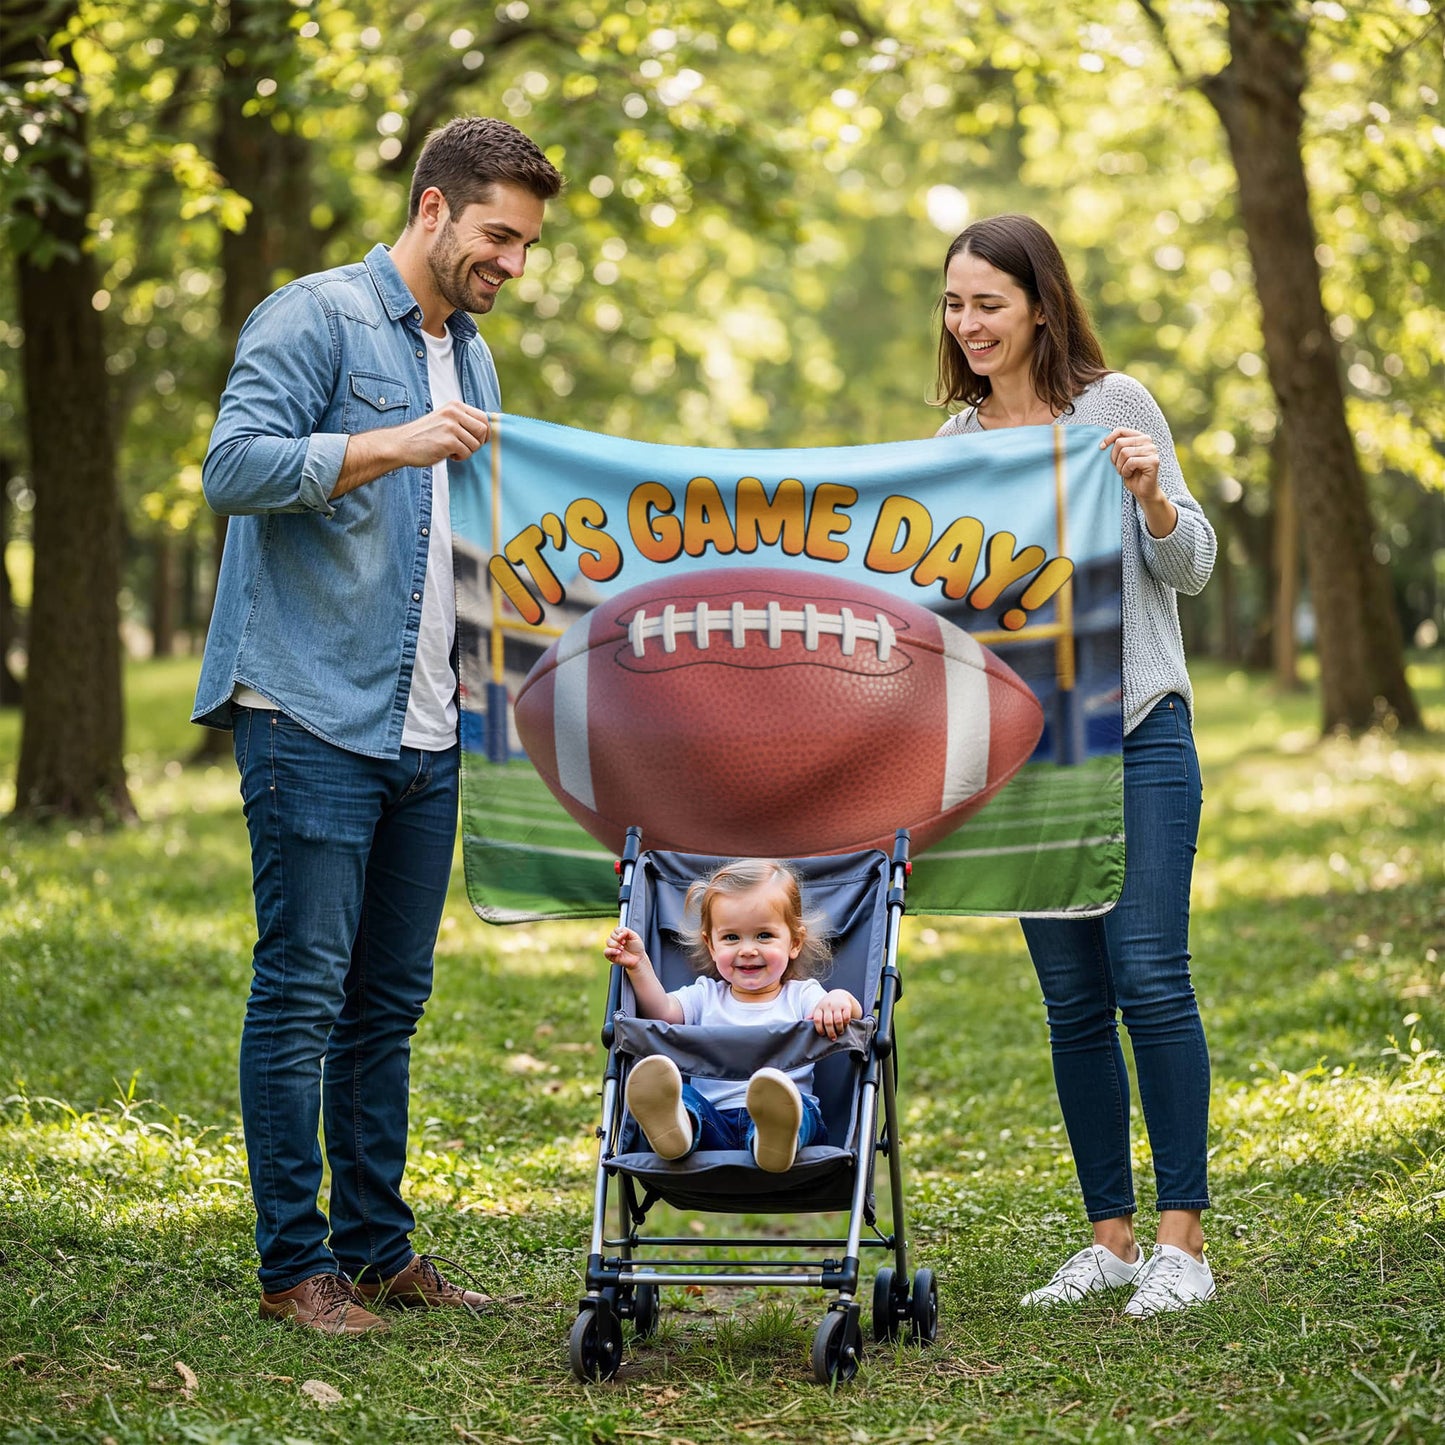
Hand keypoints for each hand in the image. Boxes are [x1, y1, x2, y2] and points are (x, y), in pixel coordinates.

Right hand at [333, 401, 490, 497]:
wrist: (401, 444)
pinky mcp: (448, 441)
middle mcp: (454, 413)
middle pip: (483, 430)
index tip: (475, 440)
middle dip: (478, 442)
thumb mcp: (444, 420)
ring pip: (476, 444)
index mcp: (455, 406)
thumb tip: (487, 431)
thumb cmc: (424, 435)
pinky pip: (466, 453)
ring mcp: (451, 426)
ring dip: (466, 451)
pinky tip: (447, 454)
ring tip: (451, 450)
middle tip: (464, 447)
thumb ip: (462, 421)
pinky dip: (459, 457)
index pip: (483, 417)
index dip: (484, 432)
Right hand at [604, 927, 646, 970]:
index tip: (625, 938)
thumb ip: (626, 930)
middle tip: (624, 943)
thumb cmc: (637, 948)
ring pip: (608, 941)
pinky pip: (606, 951)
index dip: (620, 932)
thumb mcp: (634, 935)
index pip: (615, 930)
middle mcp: (615, 941)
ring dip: (616, 944)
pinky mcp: (610, 956)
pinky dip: (612, 951)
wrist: (638, 959)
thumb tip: (619, 935)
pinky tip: (619, 952)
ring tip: (622, 949)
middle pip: (611, 935)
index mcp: (620, 935)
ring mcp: (612, 948)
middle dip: (618, 939)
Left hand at [812, 990, 856, 1040]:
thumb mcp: (818, 1009)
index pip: (817, 1019)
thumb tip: (804, 1022)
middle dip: (830, 1032)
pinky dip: (846, 1023)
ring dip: (839, 1029)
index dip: (819, 1029)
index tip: (822, 1034)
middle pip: (828, 1022)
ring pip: (838, 1020)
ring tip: (839, 1033)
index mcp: (819, 1008)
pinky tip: (845, 1025)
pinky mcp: (846, 1006)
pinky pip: (846, 1017)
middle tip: (832, 1038)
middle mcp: (828, 1006)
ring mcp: (837, 1006)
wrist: (839, 994)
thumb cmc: (827, 1005)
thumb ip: (813, 1016)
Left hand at [1100, 427, 1161, 500]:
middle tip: (1119, 467)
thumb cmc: (1131, 473)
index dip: (1109, 438)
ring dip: (1120, 466)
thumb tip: (1103, 443)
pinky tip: (1130, 474)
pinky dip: (1125, 471)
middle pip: (1120, 443)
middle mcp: (1148, 441)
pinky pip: (1131, 462)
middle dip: (1114, 458)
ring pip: (1124, 452)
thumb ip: (1118, 447)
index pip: (1121, 431)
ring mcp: (1152, 450)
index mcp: (1140, 437)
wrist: (1143, 490)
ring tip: (1125, 471)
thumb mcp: (1121, 458)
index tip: (1101, 447)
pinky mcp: (1153, 461)